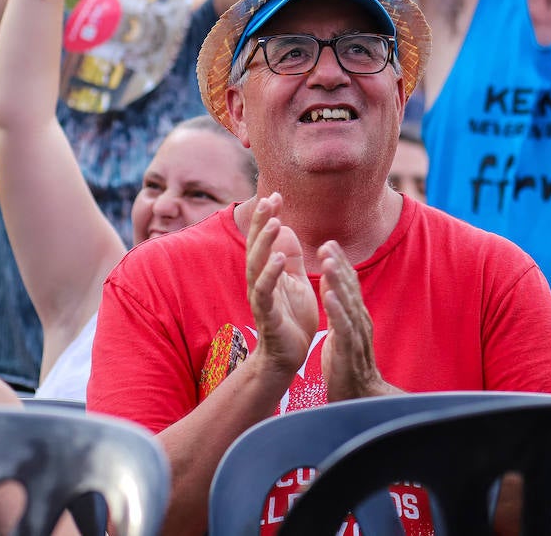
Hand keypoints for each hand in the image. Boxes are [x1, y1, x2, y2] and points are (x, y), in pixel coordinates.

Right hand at [245, 194, 318, 375]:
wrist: (290, 355)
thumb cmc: (292, 317)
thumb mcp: (295, 280)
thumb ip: (290, 256)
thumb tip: (285, 228)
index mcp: (267, 271)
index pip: (264, 238)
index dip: (267, 216)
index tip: (276, 195)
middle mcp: (259, 280)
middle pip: (255, 246)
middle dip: (260, 222)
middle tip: (269, 200)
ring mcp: (260, 297)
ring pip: (257, 265)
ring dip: (264, 243)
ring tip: (274, 222)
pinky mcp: (267, 314)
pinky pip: (265, 291)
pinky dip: (271, 274)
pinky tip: (280, 259)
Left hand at [318, 240, 390, 400]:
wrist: (359, 398)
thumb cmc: (348, 364)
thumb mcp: (342, 330)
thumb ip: (339, 307)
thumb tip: (332, 282)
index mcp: (356, 316)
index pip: (349, 285)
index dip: (340, 264)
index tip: (329, 243)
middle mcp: (359, 321)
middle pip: (350, 289)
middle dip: (339, 265)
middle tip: (327, 244)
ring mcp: (356, 336)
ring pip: (348, 303)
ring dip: (338, 282)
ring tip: (328, 262)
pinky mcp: (349, 351)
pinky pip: (344, 327)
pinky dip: (337, 310)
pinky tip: (328, 296)